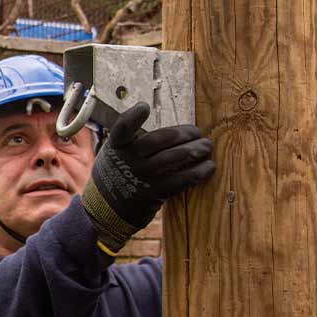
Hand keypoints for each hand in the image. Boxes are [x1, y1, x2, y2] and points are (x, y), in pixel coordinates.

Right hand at [81, 101, 214, 254]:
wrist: (107, 209)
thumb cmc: (118, 174)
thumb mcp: (115, 154)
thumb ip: (133, 140)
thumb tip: (170, 129)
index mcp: (117, 146)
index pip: (122, 128)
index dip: (133, 116)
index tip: (144, 107)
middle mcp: (128, 160)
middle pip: (158, 140)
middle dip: (183, 133)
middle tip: (197, 133)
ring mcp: (142, 177)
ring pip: (174, 158)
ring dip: (195, 150)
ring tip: (206, 146)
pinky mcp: (154, 193)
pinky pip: (181, 180)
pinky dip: (198, 172)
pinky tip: (209, 167)